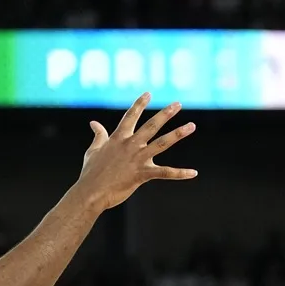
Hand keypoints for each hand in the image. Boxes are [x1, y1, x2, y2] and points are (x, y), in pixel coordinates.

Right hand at [75, 93, 197, 210]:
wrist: (91, 191)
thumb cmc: (91, 172)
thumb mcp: (93, 150)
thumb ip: (98, 135)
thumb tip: (94, 123)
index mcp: (118, 138)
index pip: (130, 116)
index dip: (139, 104)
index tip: (148, 93)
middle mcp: (130, 145)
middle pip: (151, 125)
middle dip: (165, 114)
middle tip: (178, 104)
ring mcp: (137, 158)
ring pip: (162, 143)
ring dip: (178, 133)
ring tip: (191, 126)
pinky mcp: (142, 173)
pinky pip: (165, 173)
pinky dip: (180, 173)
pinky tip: (193, 172)